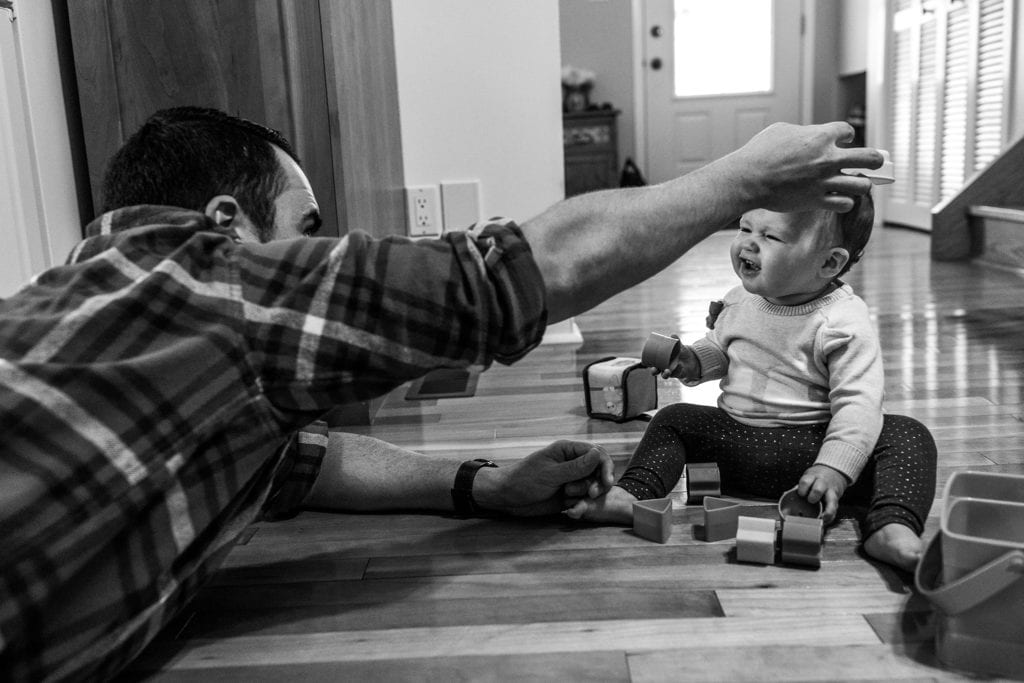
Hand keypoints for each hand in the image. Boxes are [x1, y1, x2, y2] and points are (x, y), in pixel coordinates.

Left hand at [475, 440, 613, 516]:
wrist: (506, 498)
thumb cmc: (523, 480)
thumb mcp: (551, 474)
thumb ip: (576, 467)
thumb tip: (599, 453)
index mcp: (568, 450)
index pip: (596, 453)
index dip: (605, 466)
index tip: (607, 482)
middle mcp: (572, 463)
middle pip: (598, 471)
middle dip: (596, 483)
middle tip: (590, 494)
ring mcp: (570, 479)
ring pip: (591, 486)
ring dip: (584, 495)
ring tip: (568, 500)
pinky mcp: (567, 495)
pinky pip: (582, 499)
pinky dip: (580, 505)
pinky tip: (571, 511)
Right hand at [647, 344, 697, 381]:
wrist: (692, 360)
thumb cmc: (682, 353)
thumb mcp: (679, 346)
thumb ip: (676, 341)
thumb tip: (673, 335)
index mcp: (660, 361)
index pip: (652, 363)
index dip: (647, 364)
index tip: (645, 362)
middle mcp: (664, 368)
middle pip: (656, 372)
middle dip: (654, 371)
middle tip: (654, 369)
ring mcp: (671, 372)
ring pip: (665, 375)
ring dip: (665, 374)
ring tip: (667, 371)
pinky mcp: (678, 374)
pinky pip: (677, 373)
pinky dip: (678, 369)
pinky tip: (680, 366)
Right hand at [728, 122, 882, 212]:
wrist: (748, 179)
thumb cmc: (759, 153)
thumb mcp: (781, 130)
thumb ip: (803, 132)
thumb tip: (810, 135)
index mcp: (821, 136)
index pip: (848, 132)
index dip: (846, 135)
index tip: (842, 140)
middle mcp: (828, 159)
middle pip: (870, 158)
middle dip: (875, 160)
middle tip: (873, 161)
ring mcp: (824, 182)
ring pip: (862, 185)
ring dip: (860, 183)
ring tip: (853, 183)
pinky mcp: (816, 201)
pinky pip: (844, 204)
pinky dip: (844, 201)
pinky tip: (837, 198)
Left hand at [797, 464, 848, 522]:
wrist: (833, 474)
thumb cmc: (817, 479)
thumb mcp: (808, 478)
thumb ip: (799, 487)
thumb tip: (785, 496)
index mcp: (813, 477)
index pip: (806, 481)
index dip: (802, 489)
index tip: (800, 495)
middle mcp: (823, 484)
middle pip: (818, 489)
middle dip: (813, 497)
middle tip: (810, 502)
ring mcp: (831, 492)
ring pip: (831, 501)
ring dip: (826, 511)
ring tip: (821, 517)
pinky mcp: (836, 500)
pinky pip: (835, 510)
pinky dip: (830, 517)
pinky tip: (824, 521)